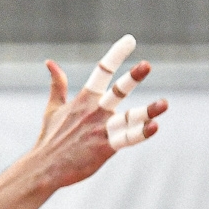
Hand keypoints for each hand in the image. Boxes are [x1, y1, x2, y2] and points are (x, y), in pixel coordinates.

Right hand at [28, 35, 167, 190]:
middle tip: (146, 65)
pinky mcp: (104, 149)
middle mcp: (94, 112)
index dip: (116, 55)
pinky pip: (126, 139)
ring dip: (147, 112)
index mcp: (84, 99)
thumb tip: (50, 62)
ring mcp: (100, 130)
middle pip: (117, 92)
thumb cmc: (50, 138)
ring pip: (128, 118)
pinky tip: (154, 126)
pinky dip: (140, 134)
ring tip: (164, 103)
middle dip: (132, 78)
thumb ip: (57, 84)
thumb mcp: (53, 107)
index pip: (102, 71)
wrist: (44, 168)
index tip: (130, 40)